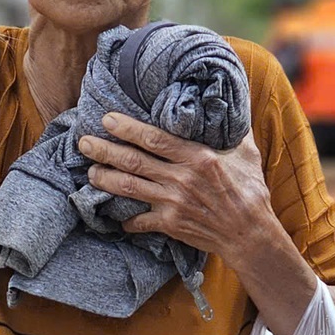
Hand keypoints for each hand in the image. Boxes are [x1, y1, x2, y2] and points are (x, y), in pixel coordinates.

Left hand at [78, 112, 279, 259]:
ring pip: (129, 188)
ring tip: (90, 172)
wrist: (250, 233)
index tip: (106, 119)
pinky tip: (114, 217)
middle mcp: (181, 178)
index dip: (127, 128)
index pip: (154, 138)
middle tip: (84, 142)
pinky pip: (139, 221)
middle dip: (104, 150)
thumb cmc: (250, 190)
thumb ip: (235, 128)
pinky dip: (125, 220)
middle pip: (133, 161)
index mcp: (197, 157)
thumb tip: (231, 100)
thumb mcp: (246, 153)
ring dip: (105, 179)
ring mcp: (173, 202)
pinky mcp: (170, 223)